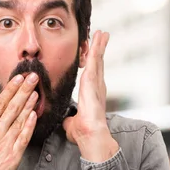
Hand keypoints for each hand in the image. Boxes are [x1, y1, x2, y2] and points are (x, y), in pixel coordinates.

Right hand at [0, 73, 38, 169]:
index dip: (10, 90)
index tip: (17, 78)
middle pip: (12, 108)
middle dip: (24, 91)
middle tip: (33, 77)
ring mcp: (5, 145)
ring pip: (20, 120)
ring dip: (29, 104)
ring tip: (37, 91)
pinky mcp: (13, 158)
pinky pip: (24, 138)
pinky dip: (30, 125)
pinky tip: (34, 114)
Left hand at [62, 30, 118, 161]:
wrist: (90, 135)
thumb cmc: (83, 133)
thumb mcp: (72, 124)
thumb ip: (70, 120)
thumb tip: (67, 121)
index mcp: (91, 94)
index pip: (92, 74)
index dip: (93, 63)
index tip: (93, 53)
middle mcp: (96, 86)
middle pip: (97, 63)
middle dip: (99, 49)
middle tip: (102, 37)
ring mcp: (96, 83)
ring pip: (97, 59)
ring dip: (99, 45)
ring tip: (102, 33)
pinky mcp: (93, 80)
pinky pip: (94, 59)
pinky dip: (97, 48)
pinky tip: (99, 37)